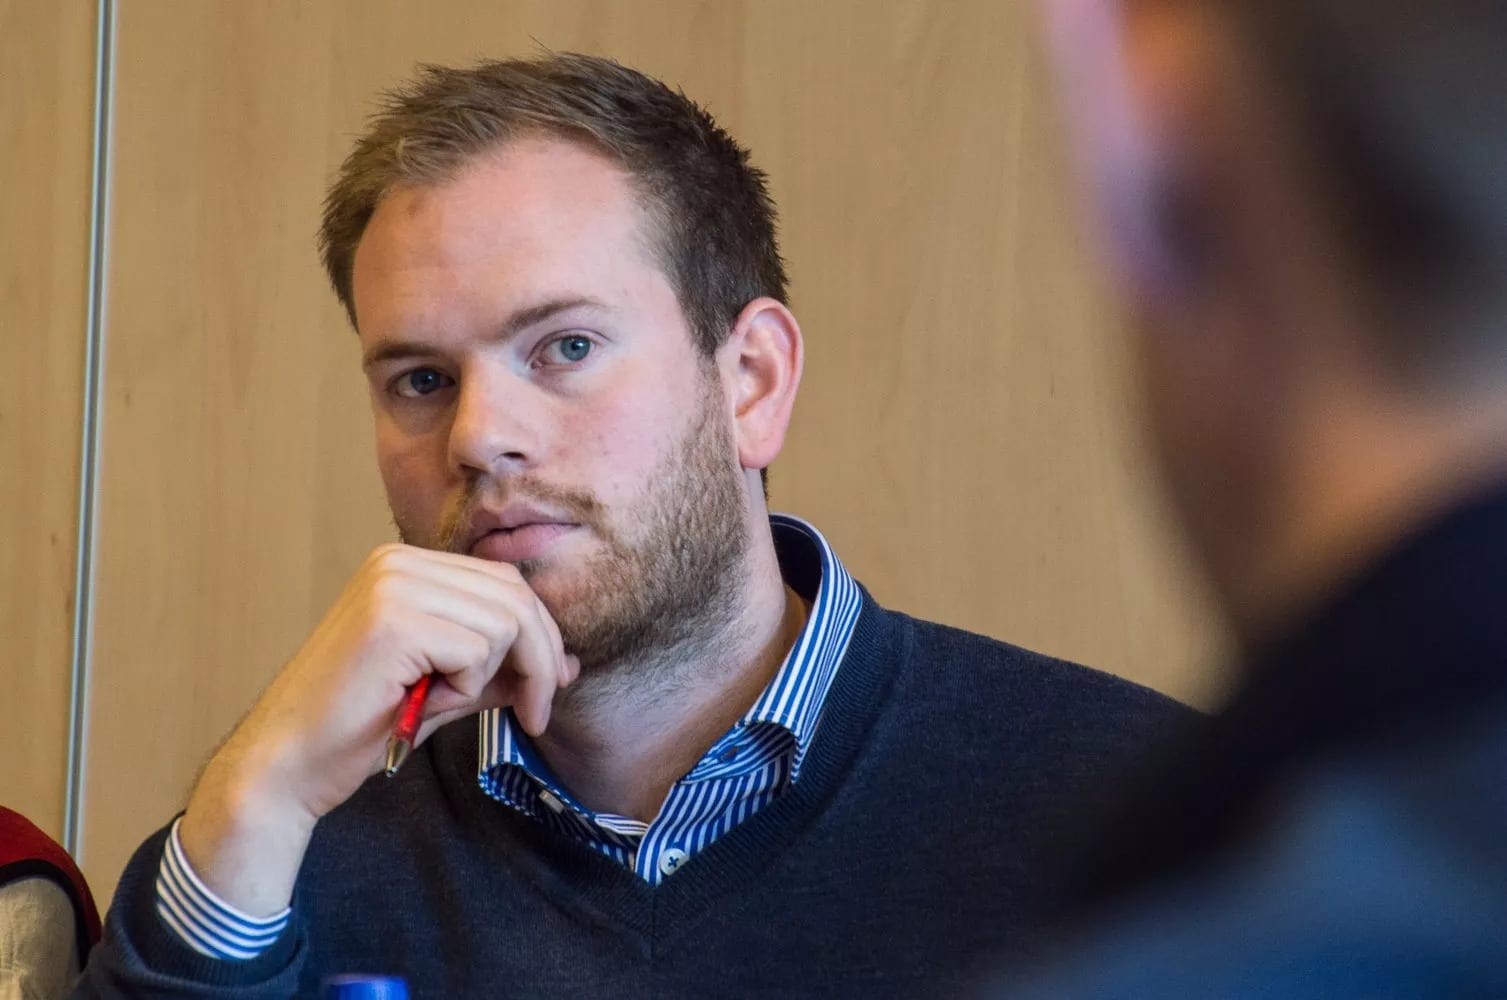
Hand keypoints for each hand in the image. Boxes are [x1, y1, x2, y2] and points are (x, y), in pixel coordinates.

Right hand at [177, 543, 577, 915]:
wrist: (290, 763)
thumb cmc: (361, 727)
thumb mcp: (447, 687)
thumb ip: (500, 667)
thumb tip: (567, 663)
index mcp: (407, 565)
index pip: (507, 582)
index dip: (541, 637)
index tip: (549, 688)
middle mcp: (398, 562)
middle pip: (515, 595)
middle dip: (541, 660)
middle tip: (536, 713)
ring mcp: (393, 586)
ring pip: (505, 623)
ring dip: (490, 678)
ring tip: (441, 703)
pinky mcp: (392, 620)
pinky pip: (477, 650)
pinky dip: (465, 688)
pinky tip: (424, 703)